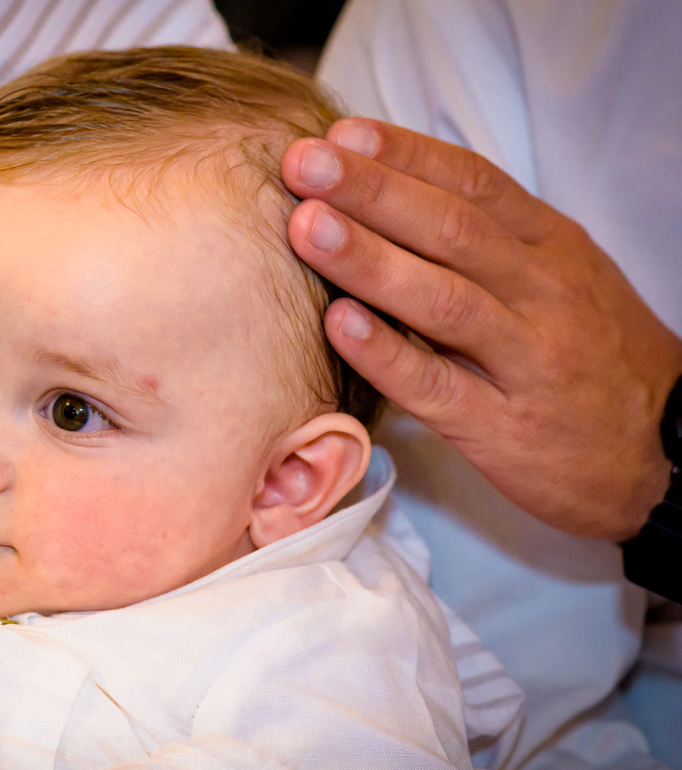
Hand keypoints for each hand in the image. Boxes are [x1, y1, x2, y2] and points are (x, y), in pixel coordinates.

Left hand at [280, 118, 681, 542]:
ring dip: (370, 261)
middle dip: (373, 192)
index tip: (341, 134)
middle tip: (305, 165)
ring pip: (443, 301)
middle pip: (451, 229)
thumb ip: (488, 238)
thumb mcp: (558, 277)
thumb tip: (386, 191)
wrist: (659, 453)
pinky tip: (339, 325)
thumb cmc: (587, 355)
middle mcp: (542, 295)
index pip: (473, 183)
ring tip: (307, 228)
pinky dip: (387, 355)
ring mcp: (524, 361)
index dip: (405, 156)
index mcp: (550, 248)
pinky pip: (438, 387)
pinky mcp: (502, 427)